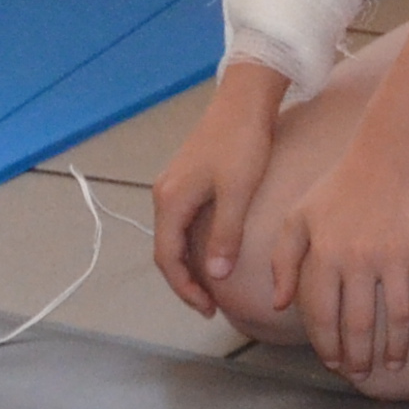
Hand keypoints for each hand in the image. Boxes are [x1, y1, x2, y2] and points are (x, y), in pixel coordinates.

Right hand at [147, 69, 283, 316]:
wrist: (245, 100)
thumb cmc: (242, 143)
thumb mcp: (237, 193)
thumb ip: (224, 236)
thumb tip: (214, 277)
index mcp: (170, 201)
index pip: (167, 258)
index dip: (185, 289)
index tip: (208, 309)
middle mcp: (164, 194)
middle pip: (165, 250)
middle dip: (185, 281)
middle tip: (209, 305)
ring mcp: (174, 185)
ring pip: (173, 236)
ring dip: (188, 264)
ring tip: (212, 285)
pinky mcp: (187, 178)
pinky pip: (182, 222)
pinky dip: (192, 244)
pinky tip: (213, 252)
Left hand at [285, 155, 408, 379]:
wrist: (388, 153)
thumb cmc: (339, 186)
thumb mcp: (298, 217)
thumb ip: (283, 260)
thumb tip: (280, 304)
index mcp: (326, 256)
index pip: (323, 315)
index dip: (327, 344)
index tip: (333, 362)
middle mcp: (359, 261)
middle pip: (360, 323)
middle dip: (360, 356)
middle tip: (363, 374)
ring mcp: (394, 255)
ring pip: (398, 315)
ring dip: (395, 346)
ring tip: (393, 364)